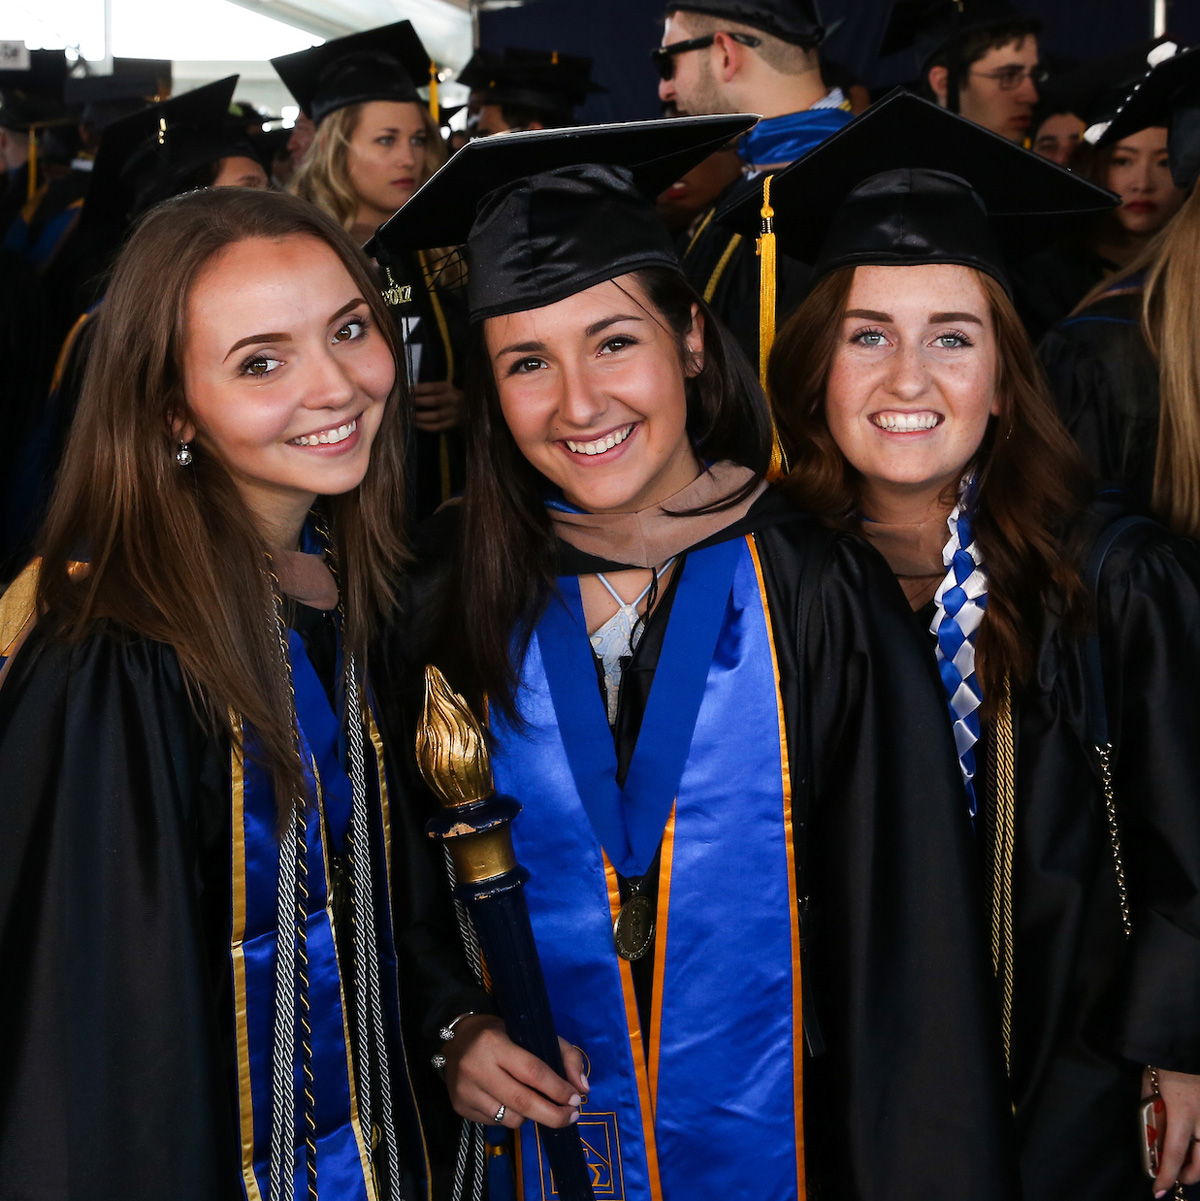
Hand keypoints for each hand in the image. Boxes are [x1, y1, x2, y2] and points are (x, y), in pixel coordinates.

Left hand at [413, 380, 463, 432]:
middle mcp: (453, 399)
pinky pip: (439, 426)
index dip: (420, 389)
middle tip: (408, 403)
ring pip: (436, 416)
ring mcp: (454, 412)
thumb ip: (430, 389)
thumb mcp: (443, 388)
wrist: (469, 407)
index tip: (408, 390)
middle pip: (434, 401)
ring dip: (422, 416)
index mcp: (449, 388)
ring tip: (411, 415)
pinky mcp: (454, 423)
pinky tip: (417, 424)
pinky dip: (427, 426)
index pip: (433, 387)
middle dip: (419, 402)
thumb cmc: (450, 396)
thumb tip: (410, 390)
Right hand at [444, 1015, 587, 1129]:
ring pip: (511, 1118)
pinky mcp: (460, 1107)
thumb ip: (564, 1054)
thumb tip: (583, 1088)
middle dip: (553, 1114)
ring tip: (534, 1102)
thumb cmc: (502, 1033)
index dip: (557, 1088)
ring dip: (531, 1116)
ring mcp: (466, 1091)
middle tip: (572, 1117)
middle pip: (523, 1102)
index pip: (532, 1071)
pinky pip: (496, 1123)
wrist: (457, 1038)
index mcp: (495, 1044)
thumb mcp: (532, 1032)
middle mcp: (477, 1068)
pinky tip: (511, 1102)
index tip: (576, 1099)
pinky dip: (511, 1117)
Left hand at [1145, 1067, 1199, 1195]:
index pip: (1173, 1153)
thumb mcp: (1151, 1086)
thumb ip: (1152, 1110)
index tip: (1159, 1191)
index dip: (1167, 1176)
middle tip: (1177, 1177)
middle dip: (1188, 1175)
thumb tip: (1151, 1134)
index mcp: (1181, 1111)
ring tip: (1187, 1162)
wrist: (1187, 1047)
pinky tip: (1196, 1144)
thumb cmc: (1165, 1064)